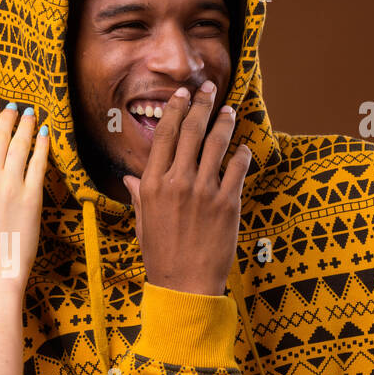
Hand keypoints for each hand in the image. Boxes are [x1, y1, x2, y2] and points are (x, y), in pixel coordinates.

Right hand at [121, 83, 252, 295]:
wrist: (185, 285)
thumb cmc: (162, 256)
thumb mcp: (143, 223)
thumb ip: (140, 195)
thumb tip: (131, 178)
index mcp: (152, 185)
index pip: (164, 136)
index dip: (175, 110)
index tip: (182, 95)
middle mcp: (176, 182)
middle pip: (191, 131)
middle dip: (202, 105)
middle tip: (209, 89)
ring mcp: (203, 191)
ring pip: (216, 143)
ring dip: (224, 121)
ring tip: (229, 110)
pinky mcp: (227, 202)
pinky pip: (237, 167)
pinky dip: (242, 153)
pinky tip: (243, 148)